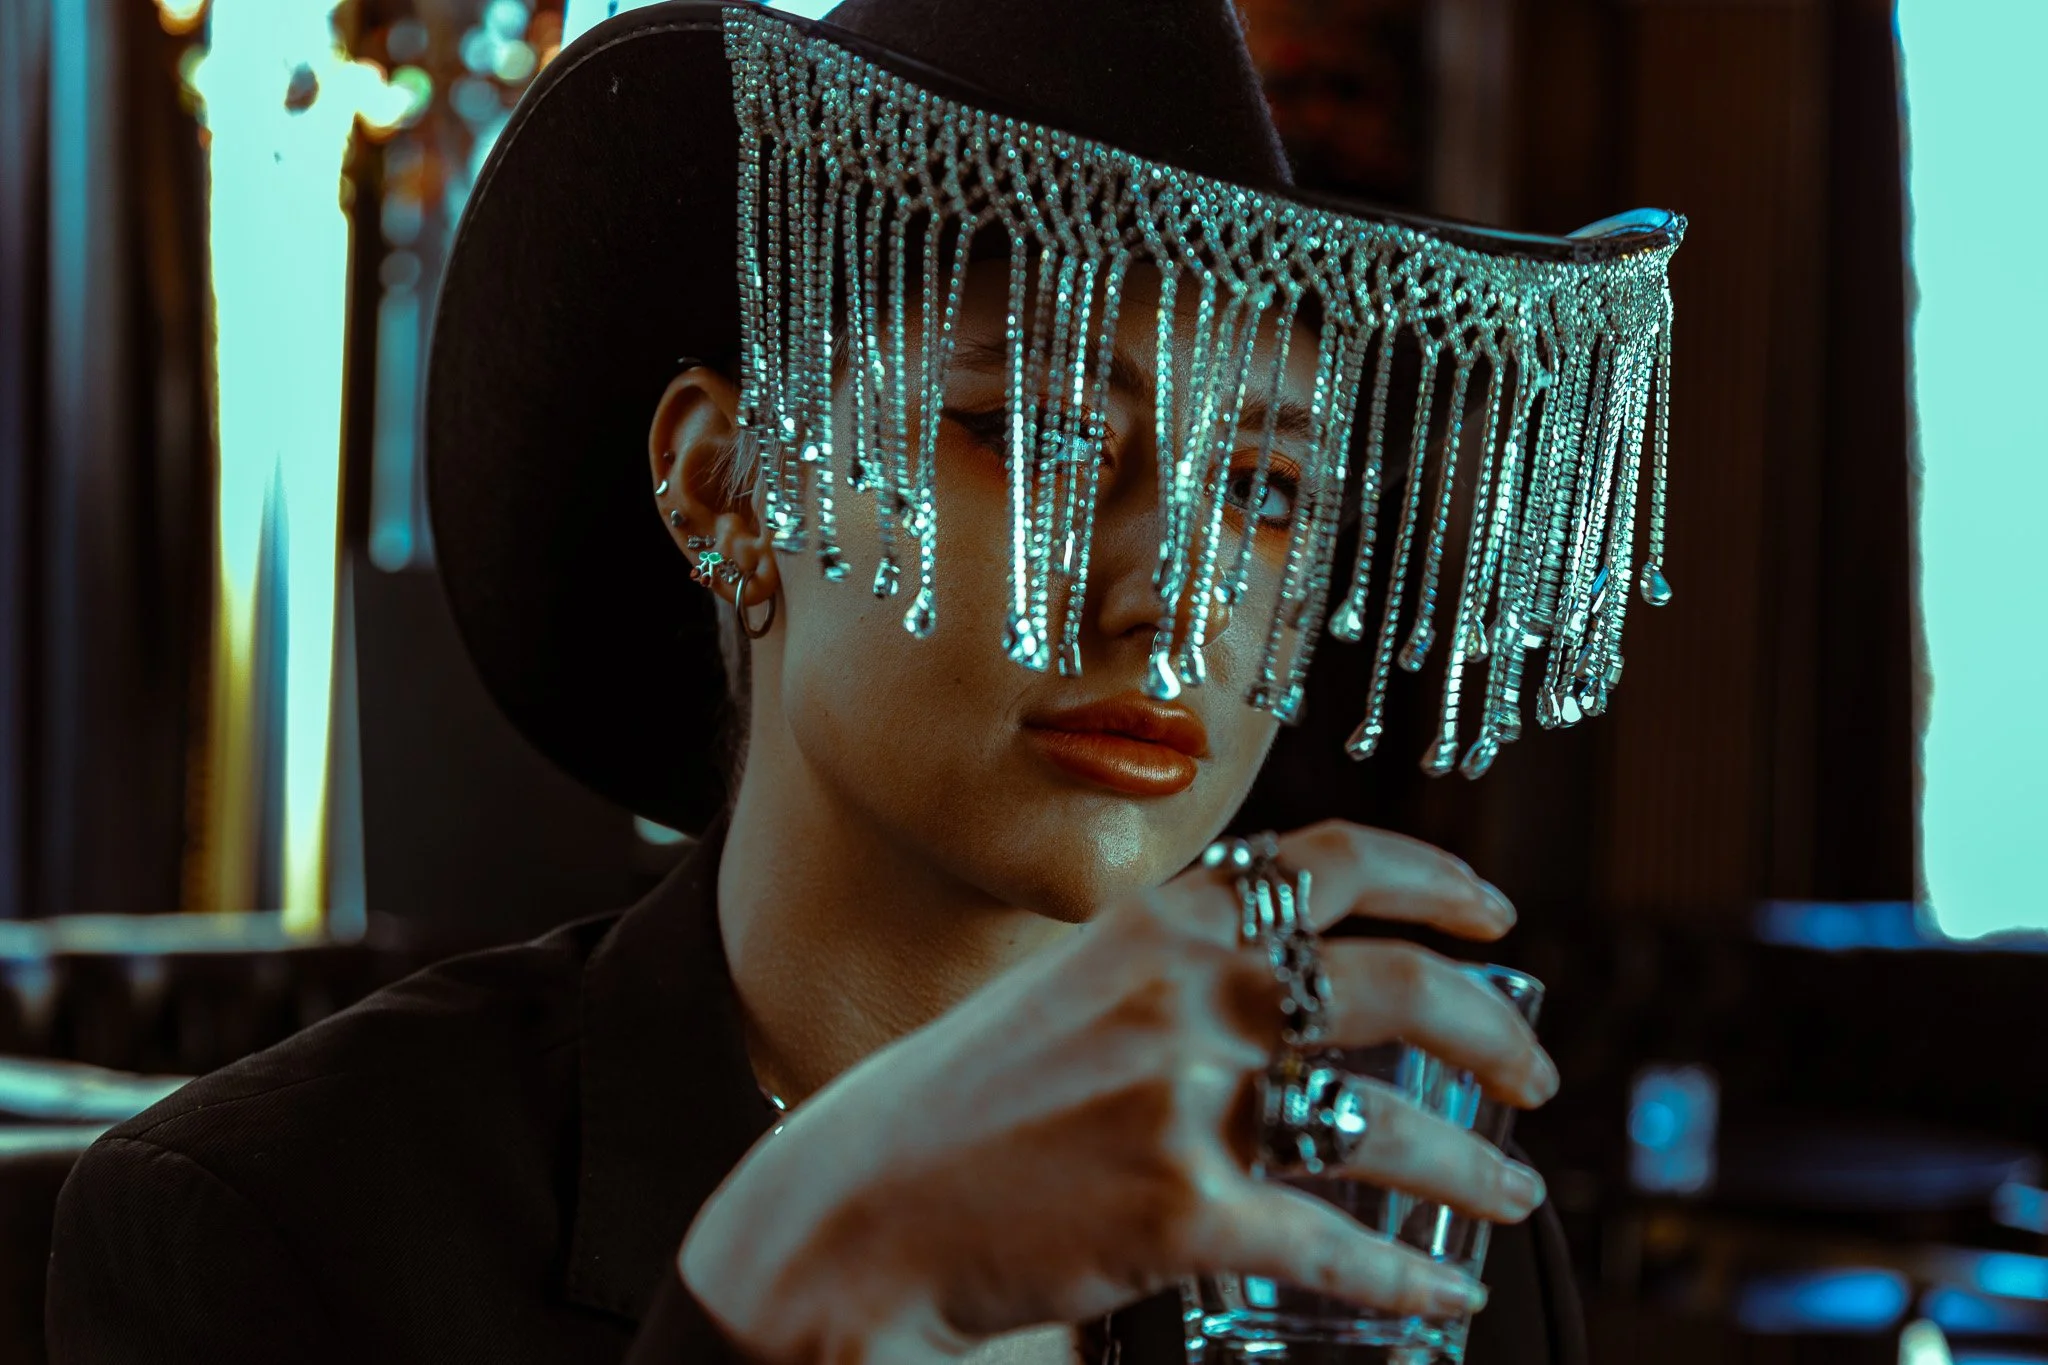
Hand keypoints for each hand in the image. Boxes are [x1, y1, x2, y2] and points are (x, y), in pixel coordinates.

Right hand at [679, 820, 1557, 1362]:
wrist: (863, 1207)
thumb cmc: (965, 1101)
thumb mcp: (1071, 990)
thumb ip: (1175, 972)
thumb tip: (1288, 981)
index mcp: (1158, 918)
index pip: (1329, 861)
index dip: (1435, 880)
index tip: (1496, 916)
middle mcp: (1183, 990)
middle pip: (1394, 984)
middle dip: (1492, 1028)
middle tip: (1533, 1072)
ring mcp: (1185, 1100)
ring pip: (1388, 1123)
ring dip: (1473, 1163)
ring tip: (1510, 1190)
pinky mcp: (1182, 1215)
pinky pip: (1335, 1245)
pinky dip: (1409, 1274)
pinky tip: (1445, 1289)